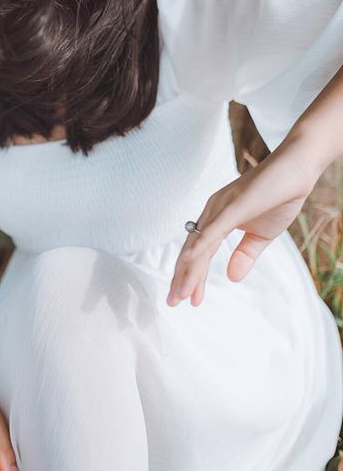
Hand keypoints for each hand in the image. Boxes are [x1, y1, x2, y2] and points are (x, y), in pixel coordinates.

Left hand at [166, 138, 319, 307]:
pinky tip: (189, 260)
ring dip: (189, 270)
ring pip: (199, 243)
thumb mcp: (261, 235)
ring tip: (181, 293)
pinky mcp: (234, 204)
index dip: (192, 276)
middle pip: (192, 250)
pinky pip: (214, 228)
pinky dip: (200, 244)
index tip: (187, 298)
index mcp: (218, 218)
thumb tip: (232, 277)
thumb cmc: (279, 196)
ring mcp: (222, 206)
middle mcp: (213, 211)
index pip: (199, 252)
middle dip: (182, 278)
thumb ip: (245, 255)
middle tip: (173, 302)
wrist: (297, 169)